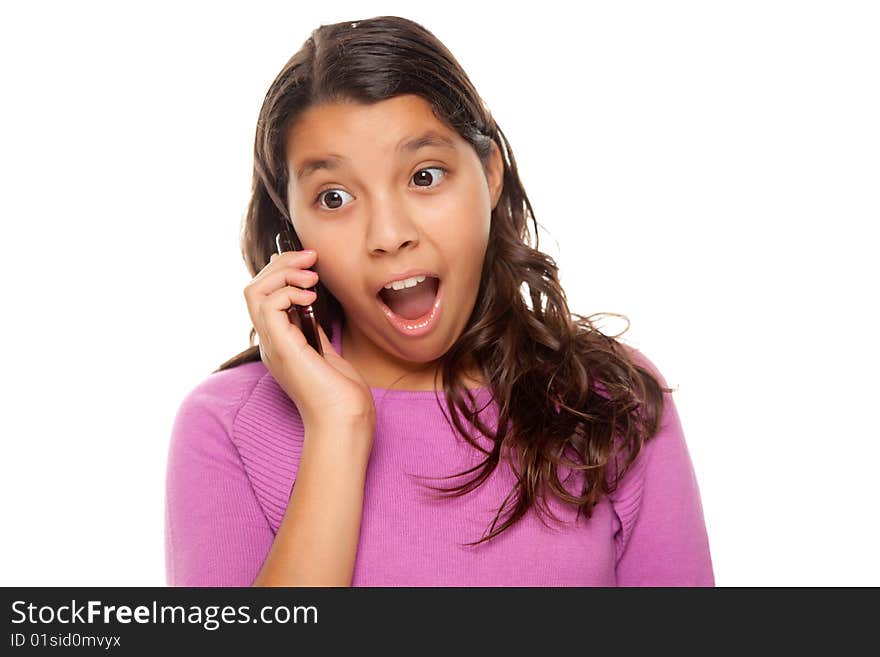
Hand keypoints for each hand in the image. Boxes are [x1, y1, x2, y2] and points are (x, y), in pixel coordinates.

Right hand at [244, 249, 375, 437]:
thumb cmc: (341, 395)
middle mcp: (269, 343)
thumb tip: (309, 306)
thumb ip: (312, 330)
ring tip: (311, 276)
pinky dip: (288, 291)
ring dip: (283, 273)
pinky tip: (312, 297)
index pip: (263, 296)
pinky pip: (267, 305)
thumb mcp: (326, 353)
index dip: (282, 272)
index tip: (311, 262)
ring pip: (254, 291)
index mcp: (278, 344)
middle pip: (254, 288)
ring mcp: (272, 346)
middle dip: (281, 264)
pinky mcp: (282, 348)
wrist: (345, 422)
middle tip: (311, 257)